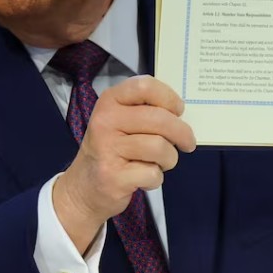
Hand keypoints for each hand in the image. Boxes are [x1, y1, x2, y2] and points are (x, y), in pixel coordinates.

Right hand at [52, 75, 195, 252]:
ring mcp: (107, 148)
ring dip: (169, 159)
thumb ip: (146, 110)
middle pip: (160, 119)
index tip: (178, 110)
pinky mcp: (112, 176)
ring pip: (160, 147)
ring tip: (160, 162)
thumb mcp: (121, 120)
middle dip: (182, 133)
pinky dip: (156, 178)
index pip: (145, 86)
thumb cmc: (112, 149)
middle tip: (187, 142)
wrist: (84, 187)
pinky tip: (144, 178)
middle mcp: (105, 121)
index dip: (169, 97)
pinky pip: (152, 173)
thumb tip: (180, 112)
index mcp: (110, 101)